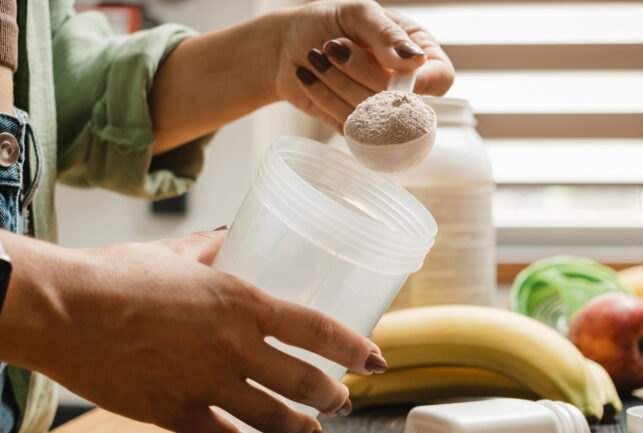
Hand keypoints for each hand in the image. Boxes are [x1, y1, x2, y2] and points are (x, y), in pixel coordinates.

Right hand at [0, 230, 385, 432]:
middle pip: (305, 384)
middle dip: (334, 396)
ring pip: (273, 420)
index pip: (317, 330)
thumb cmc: (117, 276)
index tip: (375, 360)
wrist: (62, 309)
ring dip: (302, 428)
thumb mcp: (177, 254)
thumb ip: (212, 248)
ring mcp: (206, 385)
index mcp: (241, 303)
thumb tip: (230, 236)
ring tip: (314, 429)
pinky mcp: (174, 414)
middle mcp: (233, 347)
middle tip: (344, 399)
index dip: (354, 348)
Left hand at [277, 0, 453, 131]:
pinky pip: (347, 126)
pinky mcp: (355, 129)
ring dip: (335, 81)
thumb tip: (416, 61)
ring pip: (370, 114)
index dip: (419, 79)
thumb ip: (385, 33)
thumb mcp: (357, 13)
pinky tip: (308, 76)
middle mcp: (403, 85)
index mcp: (418, 53)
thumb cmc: (325, 22)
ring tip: (315, 56)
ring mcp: (379, 111)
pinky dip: (323, 98)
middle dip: (358, 69)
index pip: (440, 78)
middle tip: (331, 46)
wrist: (286, 44)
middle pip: (398, 99)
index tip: (386, 63)